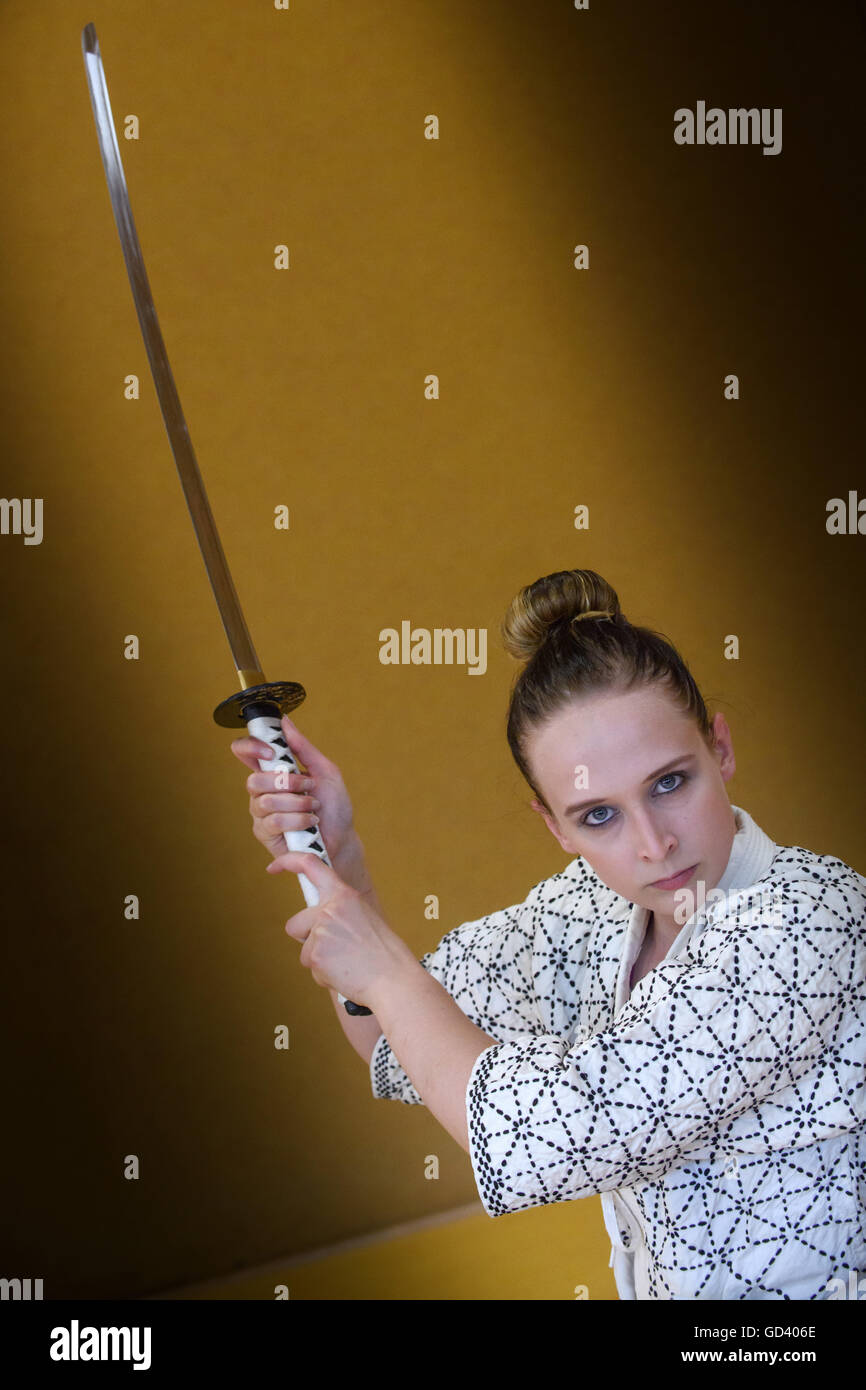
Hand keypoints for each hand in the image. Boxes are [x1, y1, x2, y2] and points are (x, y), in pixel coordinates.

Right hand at [230, 714, 356, 865]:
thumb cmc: (333, 806)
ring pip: (265, 802)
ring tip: (313, 806)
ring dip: (296, 803)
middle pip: (253, 780)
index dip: (250, 747)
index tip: (271, 752)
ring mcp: (261, 813)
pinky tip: (310, 822)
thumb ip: (303, 747)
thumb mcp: (325, 771)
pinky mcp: (265, 833)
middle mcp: (262, 790)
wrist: (342, 838)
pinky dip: (297, 820)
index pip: (245, 752)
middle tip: (308, 786)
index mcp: (274, 771)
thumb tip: (284, 721)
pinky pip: (272, 822)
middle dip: (286, 783)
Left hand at [266, 851, 417, 1009]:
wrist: (394, 979)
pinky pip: (310, 966)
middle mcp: (329, 910)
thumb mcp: (364, 918)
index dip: (288, 861)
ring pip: (303, 949)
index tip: (274, 866)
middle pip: (295, 924)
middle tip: (335, 950)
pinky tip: (344, 973)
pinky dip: (324, 974)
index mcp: (344, 895)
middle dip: (306, 939)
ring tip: (346, 963)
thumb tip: (318, 920)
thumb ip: (339, 913)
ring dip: (318, 959)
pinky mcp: (315, 956)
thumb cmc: (384, 954)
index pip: (311, 865)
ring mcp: (320, 932)